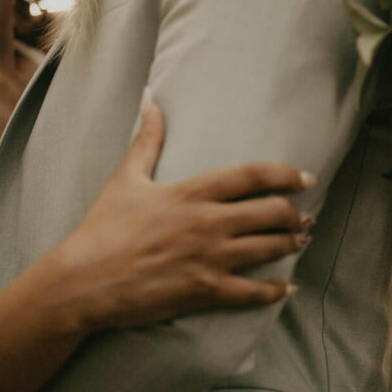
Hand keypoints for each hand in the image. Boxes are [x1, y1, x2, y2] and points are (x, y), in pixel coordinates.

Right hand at [55, 92, 314, 331]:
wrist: (85, 279)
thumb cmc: (104, 227)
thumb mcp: (126, 176)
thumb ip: (147, 138)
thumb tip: (150, 98)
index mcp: (192, 192)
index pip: (250, 176)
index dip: (284, 174)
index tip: (305, 176)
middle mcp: (207, 223)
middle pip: (268, 213)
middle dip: (293, 213)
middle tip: (306, 214)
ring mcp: (208, 259)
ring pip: (266, 250)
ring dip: (289, 245)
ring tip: (302, 241)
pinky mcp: (203, 291)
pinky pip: (250, 293)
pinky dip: (274, 291)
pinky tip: (287, 289)